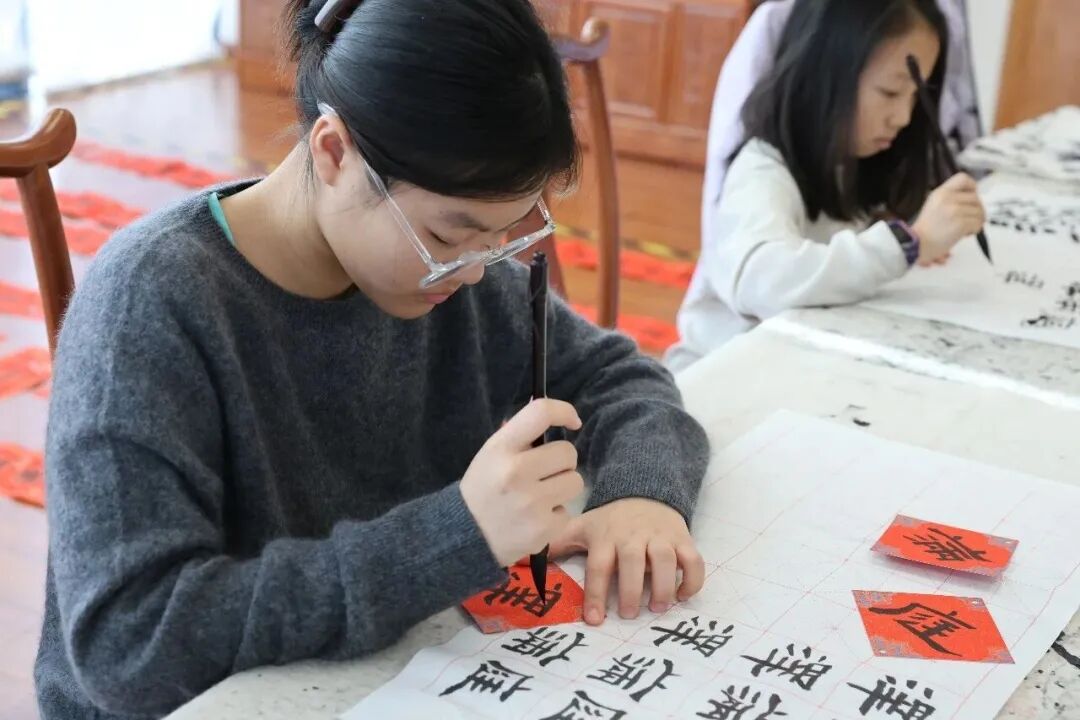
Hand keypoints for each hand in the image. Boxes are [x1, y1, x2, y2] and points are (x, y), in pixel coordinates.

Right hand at [460, 399, 584, 567]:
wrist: (465, 535)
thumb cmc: (483, 488)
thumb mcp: (490, 455)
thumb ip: (517, 435)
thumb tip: (552, 414)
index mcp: (500, 448)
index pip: (540, 413)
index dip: (564, 411)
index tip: (573, 422)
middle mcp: (515, 472)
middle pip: (568, 452)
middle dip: (562, 462)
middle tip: (546, 472)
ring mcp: (530, 502)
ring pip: (575, 482)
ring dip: (563, 487)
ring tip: (541, 496)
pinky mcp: (542, 529)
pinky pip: (567, 512)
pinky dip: (555, 515)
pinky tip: (536, 518)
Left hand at [549, 498, 704, 624]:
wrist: (645, 488)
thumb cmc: (610, 519)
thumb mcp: (582, 526)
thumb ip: (556, 544)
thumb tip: (520, 560)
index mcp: (605, 537)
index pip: (599, 566)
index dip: (596, 594)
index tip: (595, 620)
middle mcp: (632, 536)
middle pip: (632, 562)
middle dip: (631, 590)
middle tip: (630, 614)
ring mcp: (659, 536)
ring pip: (665, 559)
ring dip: (663, 585)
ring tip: (658, 607)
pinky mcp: (682, 538)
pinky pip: (693, 558)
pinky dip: (692, 579)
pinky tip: (682, 596)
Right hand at [912, 173, 985, 264]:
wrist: (918, 244)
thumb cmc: (926, 229)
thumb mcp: (934, 204)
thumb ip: (950, 197)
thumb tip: (970, 198)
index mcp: (941, 192)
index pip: (963, 178)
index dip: (971, 186)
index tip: (972, 195)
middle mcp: (948, 198)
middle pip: (975, 197)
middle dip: (976, 209)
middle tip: (969, 218)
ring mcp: (955, 211)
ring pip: (979, 211)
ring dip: (977, 221)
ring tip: (967, 228)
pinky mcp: (961, 223)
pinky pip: (978, 223)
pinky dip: (975, 229)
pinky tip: (966, 233)